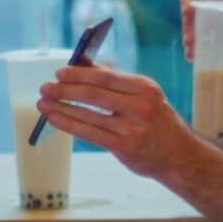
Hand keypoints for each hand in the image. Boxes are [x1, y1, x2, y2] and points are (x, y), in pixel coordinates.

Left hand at [38, 65, 205, 178]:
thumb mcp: (145, 96)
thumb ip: (116, 82)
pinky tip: (54, 118)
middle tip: (45, 87)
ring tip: (43, 103)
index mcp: (145, 88)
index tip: (59, 72)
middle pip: (94, 94)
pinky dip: (68, 124)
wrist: (179, 156)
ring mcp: (133, 128)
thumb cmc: (157, 122)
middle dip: (65, 89)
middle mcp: (140, 106)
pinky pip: (90, 133)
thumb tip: (82, 66)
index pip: (106, 77)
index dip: (79, 73)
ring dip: (61, 107)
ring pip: (88, 114)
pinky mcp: (124, 148)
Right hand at [180, 0, 222, 60]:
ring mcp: (209, 6)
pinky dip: (191, 42)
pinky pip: (193, 29)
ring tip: (192, 54)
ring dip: (188, 34)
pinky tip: (193, 57)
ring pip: (190, 17)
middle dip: (187, 22)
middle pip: (191, 1)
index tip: (187, 12)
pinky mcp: (206, 21)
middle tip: (190, 42)